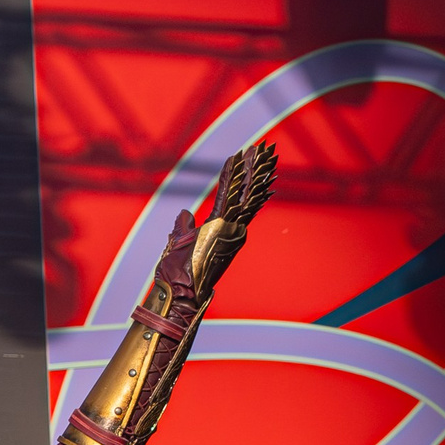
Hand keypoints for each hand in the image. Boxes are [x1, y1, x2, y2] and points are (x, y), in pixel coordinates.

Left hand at [190, 136, 277, 305]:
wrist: (177, 295)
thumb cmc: (176, 278)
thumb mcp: (178, 245)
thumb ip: (184, 227)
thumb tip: (185, 213)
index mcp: (222, 231)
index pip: (237, 199)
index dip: (245, 179)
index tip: (251, 159)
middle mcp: (231, 229)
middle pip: (249, 193)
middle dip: (258, 170)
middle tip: (268, 148)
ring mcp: (228, 228)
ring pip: (244, 192)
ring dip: (253, 170)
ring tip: (263, 150)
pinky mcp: (219, 227)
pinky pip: (228, 196)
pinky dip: (233, 177)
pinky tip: (241, 161)